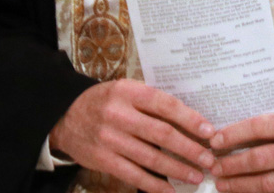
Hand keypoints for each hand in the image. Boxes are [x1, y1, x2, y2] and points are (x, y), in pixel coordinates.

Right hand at [48, 79, 215, 192]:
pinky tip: (171, 190)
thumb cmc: (104, 102)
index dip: (189, 119)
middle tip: (209, 159)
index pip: (165, 105)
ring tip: (196, 175)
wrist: (65, 116)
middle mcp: (118, 114)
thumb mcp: (125, 90)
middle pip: (162, 134)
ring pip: (151, 158)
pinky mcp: (103, 160)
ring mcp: (110, 139)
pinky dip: (155, 185)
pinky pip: (134, 175)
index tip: (209, 131)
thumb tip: (189, 119)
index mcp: (128, 92)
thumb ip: (151, 101)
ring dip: (177, 169)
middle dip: (189, 149)